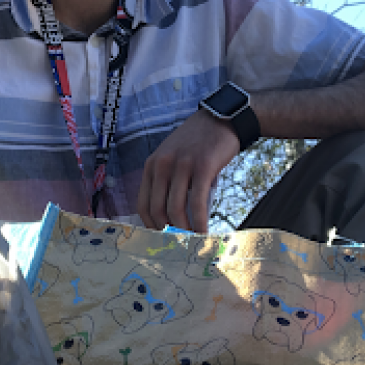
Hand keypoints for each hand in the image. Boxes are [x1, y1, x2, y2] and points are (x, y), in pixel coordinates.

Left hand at [137, 109, 239, 232]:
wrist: (221, 120)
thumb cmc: (197, 143)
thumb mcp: (172, 158)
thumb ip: (167, 182)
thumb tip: (170, 218)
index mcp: (152, 165)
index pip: (143, 204)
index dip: (151, 226)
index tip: (161, 238)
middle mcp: (162, 165)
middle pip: (157, 210)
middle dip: (167, 232)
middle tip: (178, 245)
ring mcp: (181, 165)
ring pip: (175, 209)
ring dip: (183, 230)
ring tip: (192, 241)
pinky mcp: (202, 168)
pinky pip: (197, 203)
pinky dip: (200, 222)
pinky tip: (204, 232)